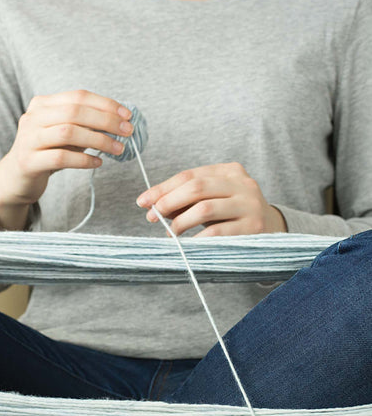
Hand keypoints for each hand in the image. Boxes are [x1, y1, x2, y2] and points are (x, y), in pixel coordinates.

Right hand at [0, 90, 133, 209]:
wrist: (16, 178)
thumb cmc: (46, 153)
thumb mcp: (64, 134)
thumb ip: (84, 125)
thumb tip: (119, 121)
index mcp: (42, 104)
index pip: (78, 96)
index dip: (105, 104)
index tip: (127, 115)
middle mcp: (33, 117)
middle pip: (74, 112)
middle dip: (106, 120)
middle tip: (127, 132)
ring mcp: (28, 139)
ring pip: (68, 133)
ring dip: (98, 140)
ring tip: (117, 149)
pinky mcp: (28, 161)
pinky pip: (60, 158)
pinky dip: (83, 160)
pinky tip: (98, 163)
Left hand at [135, 162, 287, 236]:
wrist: (272, 230)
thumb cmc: (232, 214)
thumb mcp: (211, 200)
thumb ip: (185, 199)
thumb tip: (152, 205)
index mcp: (229, 171)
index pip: (189, 175)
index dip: (163, 188)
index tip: (143, 201)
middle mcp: (242, 183)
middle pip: (196, 187)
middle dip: (168, 202)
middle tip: (152, 217)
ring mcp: (249, 205)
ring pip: (205, 208)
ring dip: (180, 222)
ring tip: (171, 233)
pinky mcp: (253, 227)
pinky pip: (217, 232)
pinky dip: (197, 239)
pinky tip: (189, 244)